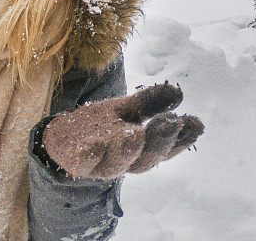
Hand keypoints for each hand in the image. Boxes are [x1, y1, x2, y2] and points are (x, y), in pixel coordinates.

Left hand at [43, 82, 203, 179]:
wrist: (61, 137)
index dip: (181, 139)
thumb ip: (149, 103)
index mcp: (141, 150)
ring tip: (133, 134)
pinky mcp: (76, 161)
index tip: (195, 123)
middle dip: (158, 141)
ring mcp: (100, 163)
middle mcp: (124, 161)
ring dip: (126, 150)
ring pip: (116, 163)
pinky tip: (90, 145)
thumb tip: (178, 92)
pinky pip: (83, 161)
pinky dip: (87, 155)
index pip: (166, 148)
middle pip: (145, 158)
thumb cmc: (100, 126)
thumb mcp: (125, 110)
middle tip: (170, 122)